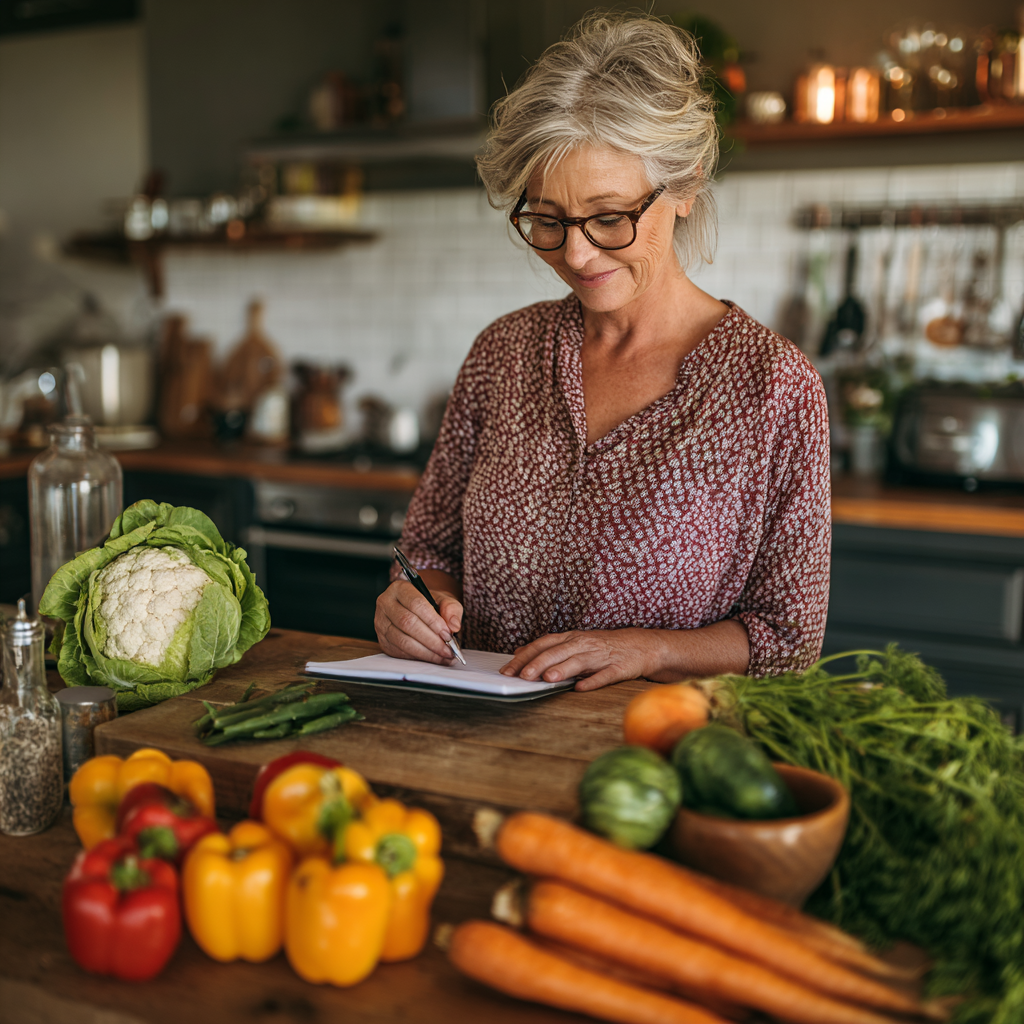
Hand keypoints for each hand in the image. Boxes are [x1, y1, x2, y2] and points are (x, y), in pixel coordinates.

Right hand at [375, 581, 463, 663]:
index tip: (447, 634)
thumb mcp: (444, 600)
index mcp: (400, 588)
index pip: (415, 604)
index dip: (433, 621)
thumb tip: (454, 625)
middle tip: (448, 649)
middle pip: (407, 623)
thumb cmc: (430, 605)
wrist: (418, 611)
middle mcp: (386, 604)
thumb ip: (452, 609)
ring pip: (402, 640)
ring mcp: (381, 623)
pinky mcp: (382, 640)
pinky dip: (418, 657)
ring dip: (426, 651)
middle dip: (431, 639)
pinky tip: (433, 658)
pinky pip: (399, 651)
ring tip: (443, 656)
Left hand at [500, 628, 661, 691]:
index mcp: (571, 638)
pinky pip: (605, 675)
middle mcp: (583, 644)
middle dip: (538, 663)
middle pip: (557, 652)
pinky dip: (593, 681)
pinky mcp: (618, 668)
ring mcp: (601, 656)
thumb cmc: (603, 646)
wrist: (640, 645)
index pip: (543, 645)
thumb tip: (520, 654)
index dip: (525, 656)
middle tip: (523, 676)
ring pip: (579, 661)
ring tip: (548, 678)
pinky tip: (581, 688)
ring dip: (563, 669)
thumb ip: (549, 649)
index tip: (508, 669)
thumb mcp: (574, 642)